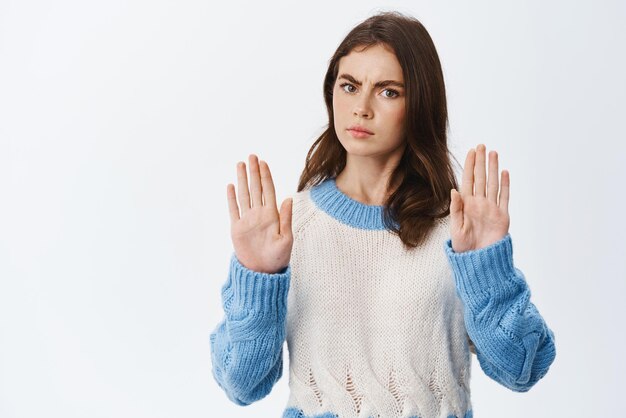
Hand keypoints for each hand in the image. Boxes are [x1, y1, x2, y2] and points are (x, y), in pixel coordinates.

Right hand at [227, 154, 292, 273]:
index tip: (263, 162)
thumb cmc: (278, 258)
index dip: (265, 176)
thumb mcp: (286, 239)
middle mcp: (259, 214)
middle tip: (251, 156)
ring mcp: (247, 220)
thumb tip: (288, 198)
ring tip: (240, 165)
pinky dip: (231, 198)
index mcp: (272, 215)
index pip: (268, 190)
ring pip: (244, 195)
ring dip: (242, 180)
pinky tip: (231, 186)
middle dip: (254, 172)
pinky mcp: (237, 229)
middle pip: (255, 188)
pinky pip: (233, 210)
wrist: (262, 273)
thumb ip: (286, 218)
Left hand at [449, 144, 509, 251]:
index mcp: (467, 204)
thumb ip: (455, 208)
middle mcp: (479, 203)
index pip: (468, 180)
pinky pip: (504, 197)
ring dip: (493, 168)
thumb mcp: (455, 227)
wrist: (478, 261)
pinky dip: (505, 185)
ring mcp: (492, 208)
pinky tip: (504, 172)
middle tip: (482, 145)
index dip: (470, 165)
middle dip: (481, 162)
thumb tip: (454, 190)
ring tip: (493, 153)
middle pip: (481, 178)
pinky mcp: (502, 216)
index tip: (471, 151)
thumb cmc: (463, 246)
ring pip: (493, 184)